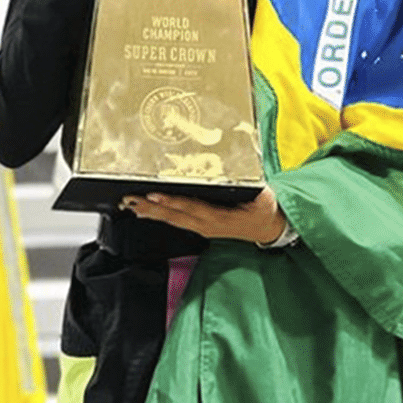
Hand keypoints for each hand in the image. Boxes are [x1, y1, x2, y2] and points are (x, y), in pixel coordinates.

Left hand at [121, 185, 286, 243]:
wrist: (270, 228)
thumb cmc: (266, 209)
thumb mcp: (263, 196)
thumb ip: (251, 187)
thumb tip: (237, 173)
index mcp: (221, 217)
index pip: (193, 208)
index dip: (173, 202)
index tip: (155, 194)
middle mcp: (208, 225)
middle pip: (175, 216)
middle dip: (152, 207)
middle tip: (131, 199)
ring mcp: (204, 228)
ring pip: (173, 221)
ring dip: (152, 212)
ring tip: (132, 205)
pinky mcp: (202, 228)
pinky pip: (178, 222)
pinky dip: (161, 216)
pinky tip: (149, 211)